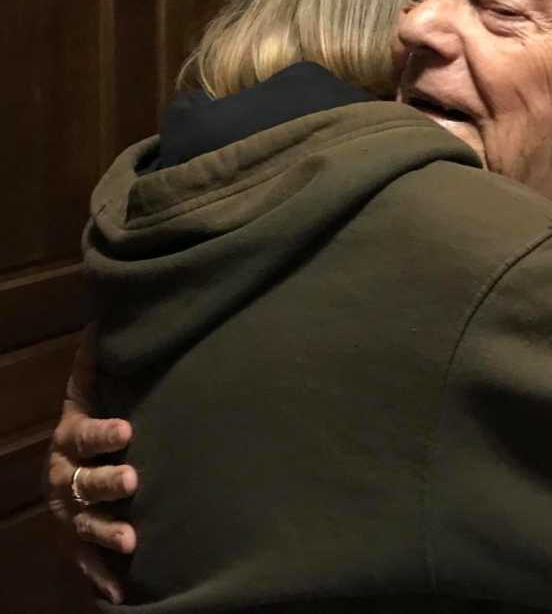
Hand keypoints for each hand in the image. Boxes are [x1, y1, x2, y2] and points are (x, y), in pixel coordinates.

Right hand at [47, 330, 137, 603]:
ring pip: (85, 526)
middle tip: (133, 481)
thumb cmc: (94, 418)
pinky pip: (85, 563)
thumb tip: (105, 320)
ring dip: (106, 533)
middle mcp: (64, 478)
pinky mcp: (77, 543)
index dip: (103, 433)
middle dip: (106, 482)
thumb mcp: (90, 388)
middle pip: (83, 483)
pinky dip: (101, 578)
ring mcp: (69, 514)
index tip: (127, 430)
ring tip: (132, 540)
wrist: (73, 463)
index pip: (84, 435)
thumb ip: (96, 362)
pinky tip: (120, 592)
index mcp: (70, 439)